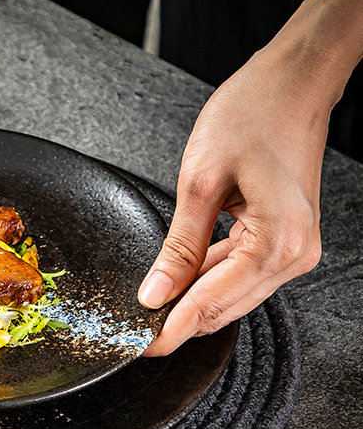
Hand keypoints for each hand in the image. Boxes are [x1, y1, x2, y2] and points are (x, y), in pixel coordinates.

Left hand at [138, 46, 326, 355]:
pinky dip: (211, 278)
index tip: (136, 345)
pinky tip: (181, 275)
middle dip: (179, 320)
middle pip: (225, 308)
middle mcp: (295, 254)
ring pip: (234, 295)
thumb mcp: (200, 181)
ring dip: (194, 300)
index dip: (169, 329)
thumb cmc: (253, 114)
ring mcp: (296, 249)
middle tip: (133, 327)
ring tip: (151, 301)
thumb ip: (178, 246)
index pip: (211, 304)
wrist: (292, 83)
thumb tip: (155, 293)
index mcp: (276, 242)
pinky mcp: (288, 239)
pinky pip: (243, 273)